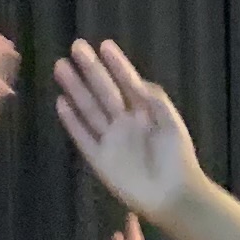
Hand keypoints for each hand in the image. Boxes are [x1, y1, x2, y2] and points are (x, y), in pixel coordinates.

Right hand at [52, 42, 206, 218]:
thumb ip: (155, 101)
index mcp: (144, 112)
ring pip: (89, 109)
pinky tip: (61, 102)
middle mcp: (124, 122)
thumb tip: (137, 81)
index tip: (104, 44)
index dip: (117, 64)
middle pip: (103, 91)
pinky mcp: (99, 159)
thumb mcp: (171, 124)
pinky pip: (82, 136)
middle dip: (91, 70)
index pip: (127, 82)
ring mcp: (110, 139)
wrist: (173, 195)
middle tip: (76, 46)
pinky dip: (72, 121)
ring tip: (61, 66)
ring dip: (75, 89)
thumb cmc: (177, 158)